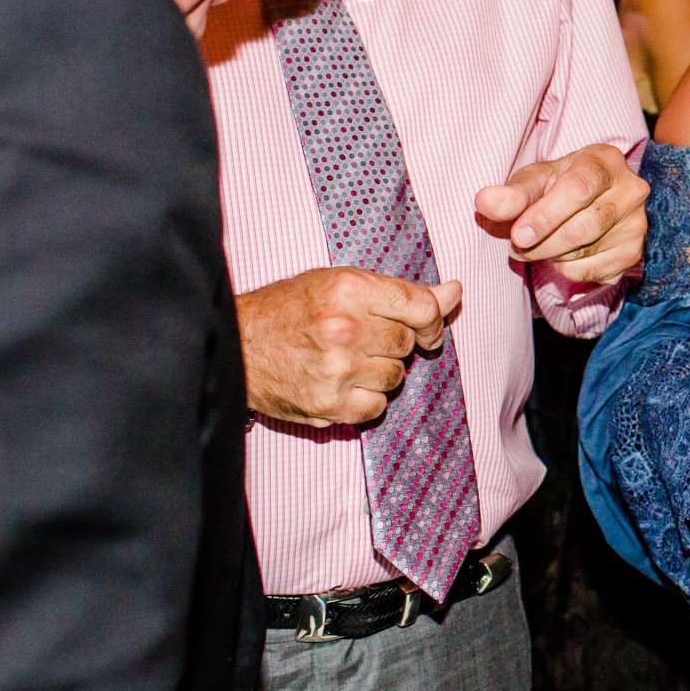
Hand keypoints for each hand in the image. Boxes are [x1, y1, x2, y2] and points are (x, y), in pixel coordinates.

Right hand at [239, 267, 462, 427]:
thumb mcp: (340, 283)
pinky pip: (376, 407)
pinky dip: (365, 400)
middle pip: (407, 345)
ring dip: (380, 373)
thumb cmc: (288, 310)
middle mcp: (344, 327)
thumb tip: (455, 292)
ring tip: (347, 361)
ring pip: (396, 378)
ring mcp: (336, 369)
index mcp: (349, 289)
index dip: (433, 321)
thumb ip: (399, 292)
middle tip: (365, 340)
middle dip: (394, 345)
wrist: (234, 343)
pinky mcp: (327, 404)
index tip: (428, 330)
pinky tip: (341, 385)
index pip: (421, 307)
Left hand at [474, 142, 648, 281]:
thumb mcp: (532, 182)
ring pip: (586, 251)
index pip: (578, 190)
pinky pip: (595, 272)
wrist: (586, 203)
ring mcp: (637, 223)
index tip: (517, 234)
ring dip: (551, 255)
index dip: (544, 216)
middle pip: (584, 226)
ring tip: (536, 247)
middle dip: (543, 242)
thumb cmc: (557, 187)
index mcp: (606, 160)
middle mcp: (632, 189)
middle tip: (517, 246)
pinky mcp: (634, 253)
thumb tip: (484, 202)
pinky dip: (568, 269)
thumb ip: (510, 193)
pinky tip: (561, 255)